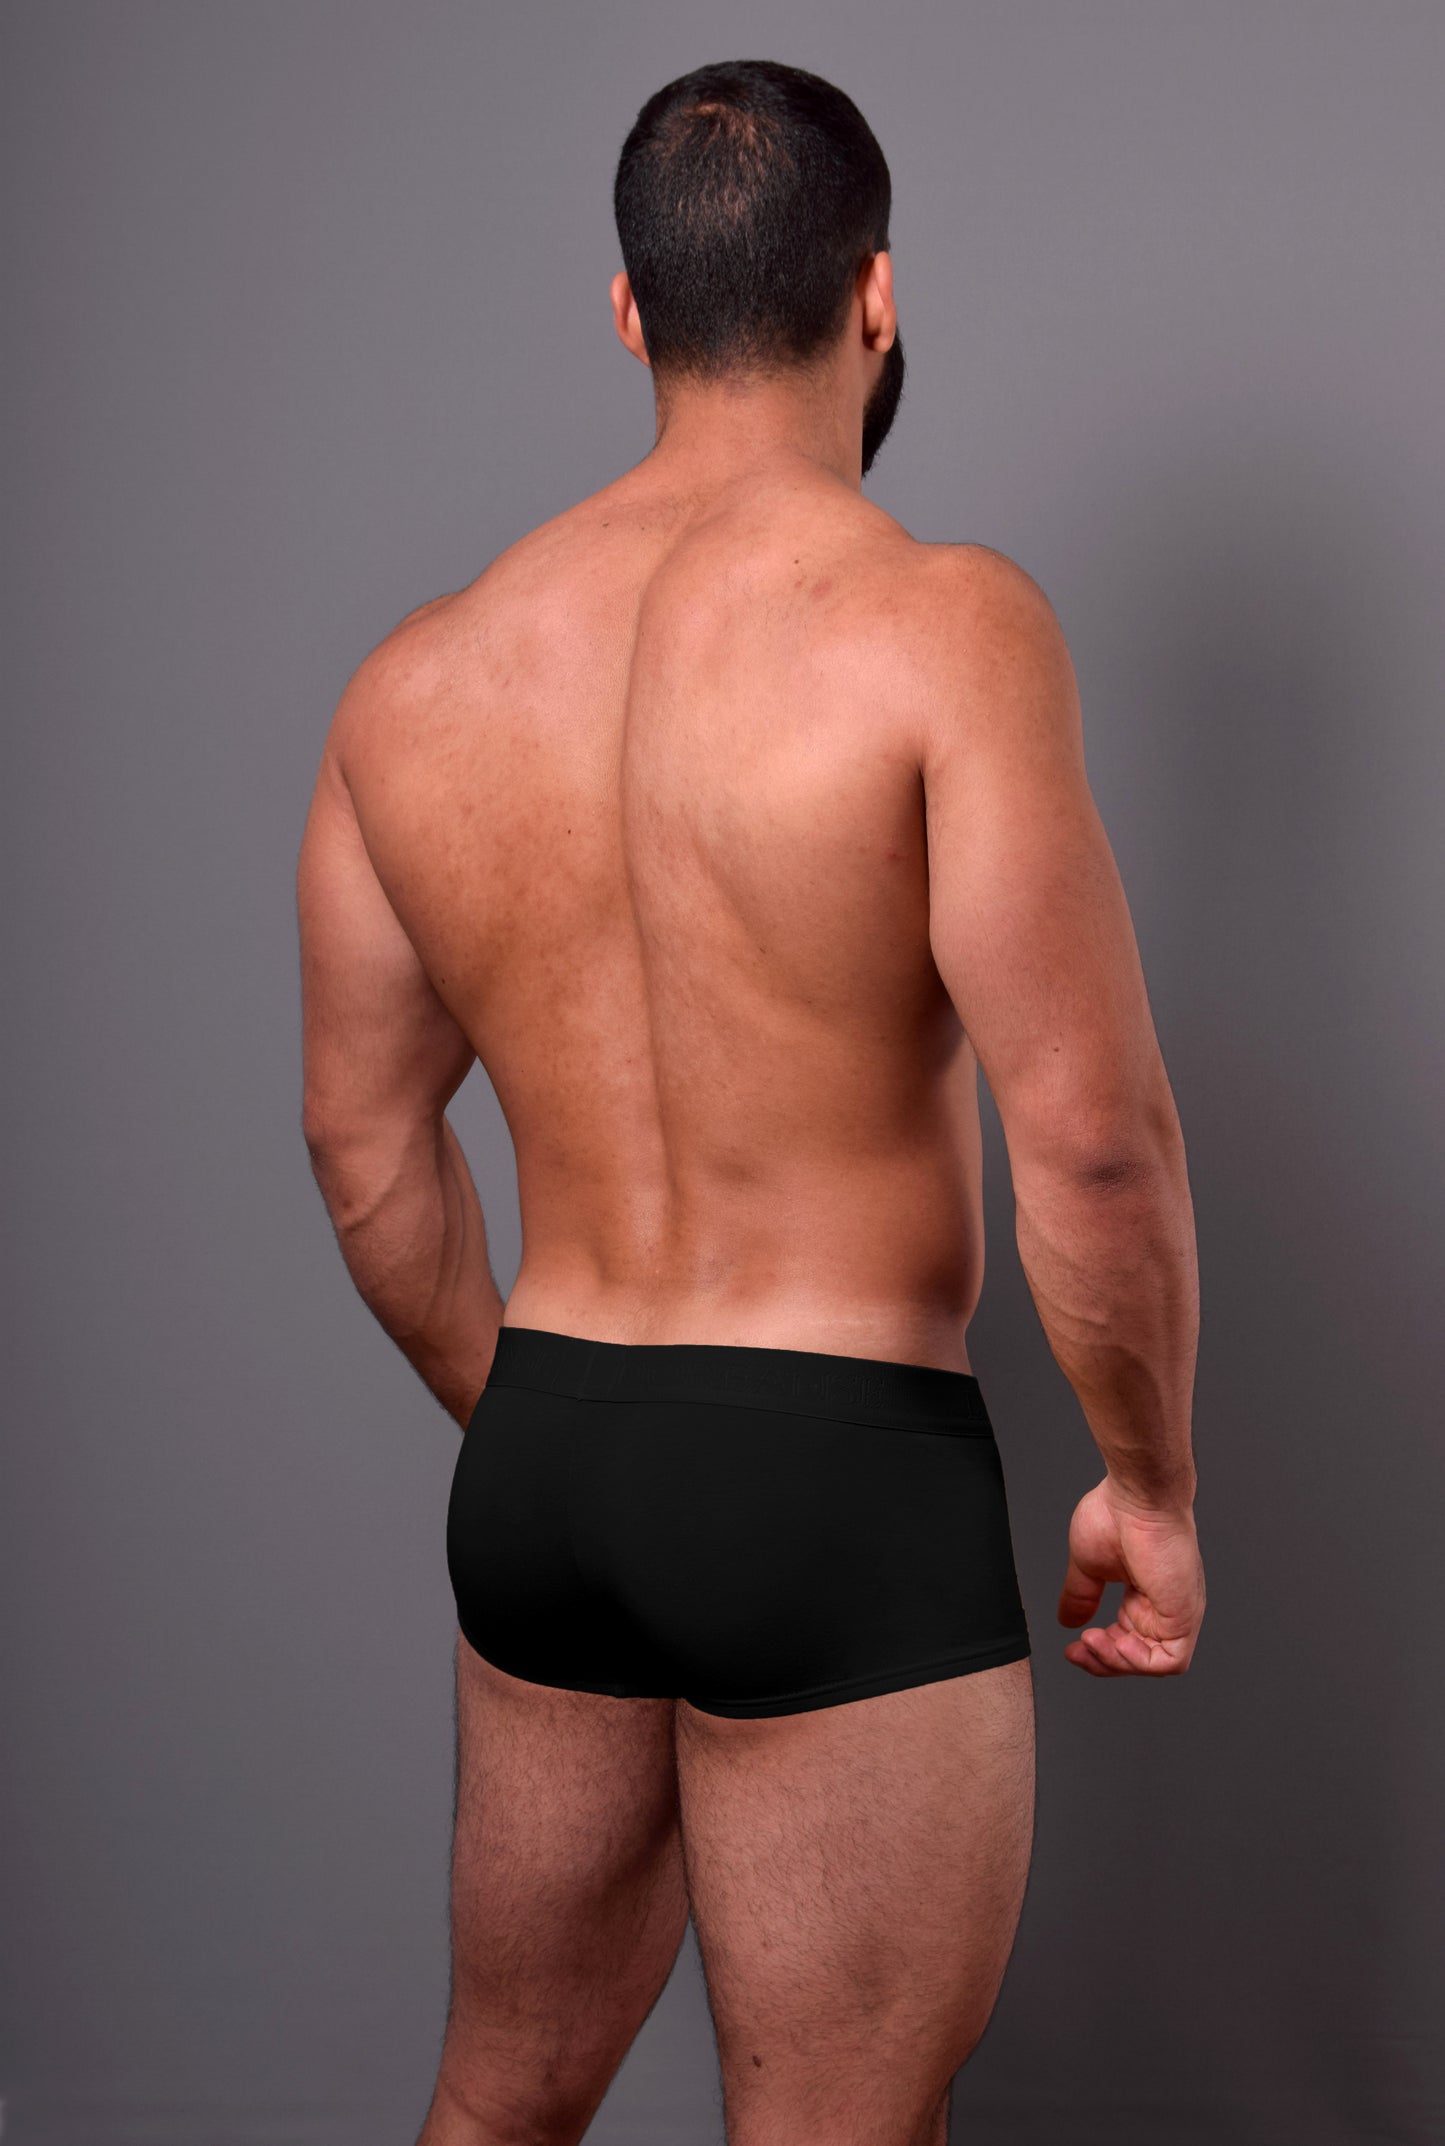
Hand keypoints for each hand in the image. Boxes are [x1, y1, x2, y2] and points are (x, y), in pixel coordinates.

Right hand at [1057, 1477, 1204, 1675]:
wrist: (1137, 1497)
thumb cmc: (1117, 1515)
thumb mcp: (1088, 1565)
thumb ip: (1081, 1596)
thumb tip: (1067, 1620)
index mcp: (1147, 1593)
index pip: (1126, 1638)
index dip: (1099, 1651)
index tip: (1072, 1647)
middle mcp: (1165, 1605)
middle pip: (1138, 1656)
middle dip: (1103, 1661)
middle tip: (1078, 1652)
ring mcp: (1177, 1611)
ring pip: (1152, 1661)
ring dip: (1117, 1661)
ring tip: (1092, 1642)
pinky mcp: (1184, 1614)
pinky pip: (1170, 1659)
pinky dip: (1140, 1662)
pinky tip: (1116, 1644)